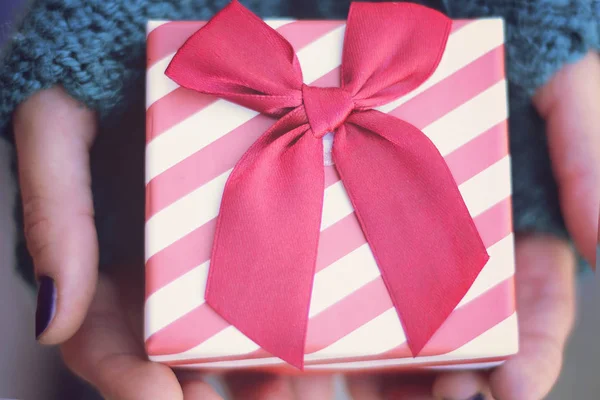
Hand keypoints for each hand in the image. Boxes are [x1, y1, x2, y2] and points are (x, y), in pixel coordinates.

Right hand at [13, 87, 333, 398]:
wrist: (189, 54)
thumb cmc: (102, 78)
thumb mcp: (57, 130)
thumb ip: (52, 214)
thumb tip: (53, 317)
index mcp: (104, 260)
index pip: (104, 341)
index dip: (126, 378)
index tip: (156, 398)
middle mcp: (160, 268)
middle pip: (181, 353)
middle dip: (213, 390)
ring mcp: (213, 251)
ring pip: (236, 331)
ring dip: (266, 370)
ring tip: (304, 392)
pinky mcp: (261, 225)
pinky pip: (280, 281)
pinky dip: (301, 316)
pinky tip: (331, 342)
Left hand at [346, 51, 599, 399]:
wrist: (425, 40)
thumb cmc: (518, 60)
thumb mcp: (570, 100)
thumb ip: (591, 165)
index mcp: (524, 239)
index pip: (537, 318)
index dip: (531, 360)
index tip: (512, 390)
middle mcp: (466, 250)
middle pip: (465, 336)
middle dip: (453, 383)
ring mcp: (411, 240)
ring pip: (404, 325)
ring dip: (393, 370)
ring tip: (376, 399)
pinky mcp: (361, 223)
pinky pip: (348, 282)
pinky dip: (339, 322)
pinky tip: (322, 351)